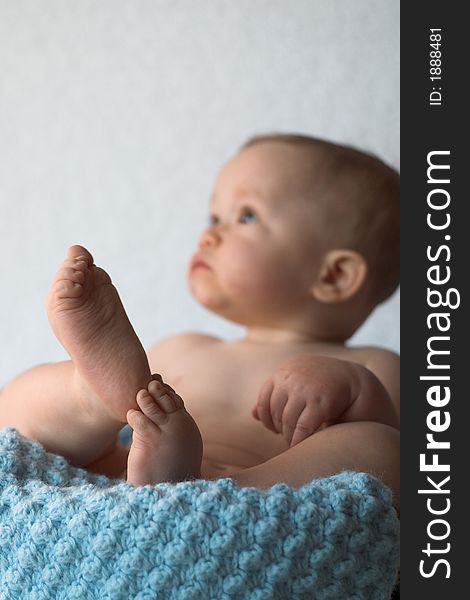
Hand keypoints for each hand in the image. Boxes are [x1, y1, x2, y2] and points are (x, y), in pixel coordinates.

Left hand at [252, 355, 396, 446]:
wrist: (355, 381)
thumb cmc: (322, 385)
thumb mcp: (296, 385)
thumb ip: (276, 396)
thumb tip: (253, 414)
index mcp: (284, 371)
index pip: (264, 398)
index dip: (266, 417)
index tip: (274, 428)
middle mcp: (291, 377)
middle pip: (274, 411)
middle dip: (279, 428)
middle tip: (286, 437)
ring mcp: (305, 389)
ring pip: (287, 421)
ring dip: (288, 436)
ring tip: (294, 442)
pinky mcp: (319, 402)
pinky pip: (302, 427)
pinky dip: (299, 440)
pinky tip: (300, 445)